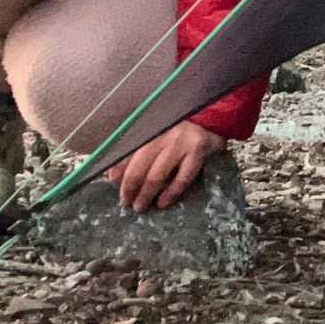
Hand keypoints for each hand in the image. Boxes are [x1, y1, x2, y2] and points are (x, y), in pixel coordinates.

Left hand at [104, 121, 225, 212]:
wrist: (213, 117)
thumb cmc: (180, 129)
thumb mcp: (157, 134)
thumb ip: (136, 151)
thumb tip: (113, 175)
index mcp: (150, 127)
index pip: (128, 150)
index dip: (118, 168)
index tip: (112, 182)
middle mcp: (163, 133)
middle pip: (139, 165)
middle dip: (130, 187)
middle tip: (126, 202)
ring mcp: (181, 142)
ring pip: (157, 174)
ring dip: (146, 194)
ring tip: (140, 206)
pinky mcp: (198, 150)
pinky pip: (182, 178)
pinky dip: (171, 193)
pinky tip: (163, 202)